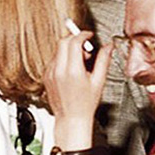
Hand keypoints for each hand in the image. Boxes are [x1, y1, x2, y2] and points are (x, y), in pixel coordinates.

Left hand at [44, 30, 112, 148]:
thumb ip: (104, 60)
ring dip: (70, 50)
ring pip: (58, 50)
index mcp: (73, 71)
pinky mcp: (46, 76)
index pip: (74, 42)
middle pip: (63, 42)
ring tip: (81, 63)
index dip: (83, 35)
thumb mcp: (99, 82)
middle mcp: (59, 70)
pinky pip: (54, 60)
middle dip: (75, 40)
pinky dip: (63, 59)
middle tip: (86, 48)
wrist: (71, 119)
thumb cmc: (85, 104)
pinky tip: (72, 70)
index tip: (88, 35)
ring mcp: (50, 73)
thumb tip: (108, 47)